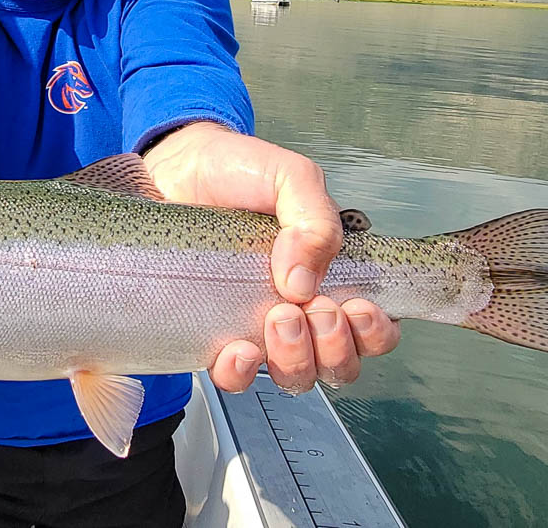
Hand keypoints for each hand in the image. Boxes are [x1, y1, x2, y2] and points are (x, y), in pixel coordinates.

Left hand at [143, 122, 399, 393]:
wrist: (172, 168)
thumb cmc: (237, 171)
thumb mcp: (289, 178)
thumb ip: (315, 219)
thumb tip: (303, 285)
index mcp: (328, 275)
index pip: (371, 329)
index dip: (374, 332)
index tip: (357, 306)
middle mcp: (299, 309)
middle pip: (339, 364)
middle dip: (335, 346)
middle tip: (313, 307)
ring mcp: (256, 325)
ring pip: (296, 376)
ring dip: (296, 359)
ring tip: (278, 317)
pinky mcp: (213, 334)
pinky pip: (235, 378)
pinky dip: (242, 373)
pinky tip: (238, 350)